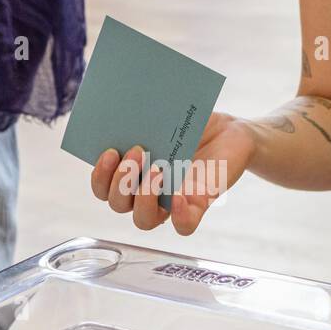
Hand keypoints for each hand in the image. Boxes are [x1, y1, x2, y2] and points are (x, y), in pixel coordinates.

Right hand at [89, 112, 255, 234]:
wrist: (229, 132)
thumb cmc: (192, 125)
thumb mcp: (167, 118)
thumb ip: (144, 118)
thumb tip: (124, 103)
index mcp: (133, 173)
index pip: (103, 188)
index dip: (100, 176)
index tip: (109, 151)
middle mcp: (147, 192)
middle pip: (118, 205)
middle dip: (121, 180)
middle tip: (137, 151)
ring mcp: (172, 202)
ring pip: (143, 220)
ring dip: (143, 196)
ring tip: (157, 168)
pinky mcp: (199, 205)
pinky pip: (184, 226)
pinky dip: (179, 216)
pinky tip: (179, 196)